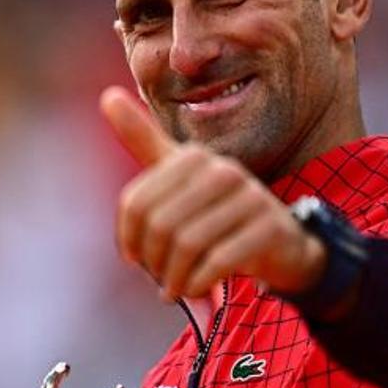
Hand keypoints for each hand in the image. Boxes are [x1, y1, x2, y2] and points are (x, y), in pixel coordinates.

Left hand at [99, 86, 326, 300]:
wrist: (280, 242)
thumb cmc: (216, 211)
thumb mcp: (179, 177)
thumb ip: (143, 140)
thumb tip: (107, 96)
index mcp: (193, 158)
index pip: (137, 204)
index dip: (128, 238)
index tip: (134, 257)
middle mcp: (222, 170)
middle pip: (160, 225)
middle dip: (153, 261)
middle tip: (157, 278)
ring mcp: (250, 196)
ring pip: (187, 244)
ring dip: (175, 277)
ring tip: (174, 289)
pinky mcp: (270, 226)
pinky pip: (219, 260)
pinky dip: (200, 282)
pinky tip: (195, 291)